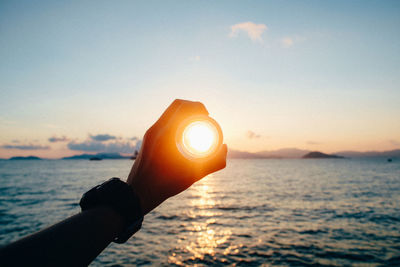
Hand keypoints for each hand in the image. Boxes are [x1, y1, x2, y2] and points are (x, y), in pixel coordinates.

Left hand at [127, 99, 226, 214]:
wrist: (137, 193)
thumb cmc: (164, 185)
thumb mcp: (192, 175)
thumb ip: (213, 163)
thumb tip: (225, 149)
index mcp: (164, 133)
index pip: (182, 106)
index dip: (198, 106)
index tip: (207, 117)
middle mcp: (155, 129)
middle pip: (176, 106)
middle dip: (192, 108)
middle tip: (204, 120)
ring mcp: (149, 134)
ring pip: (169, 113)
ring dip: (184, 114)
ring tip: (195, 127)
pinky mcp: (147, 139)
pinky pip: (164, 122)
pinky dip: (176, 123)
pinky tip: (184, 137)